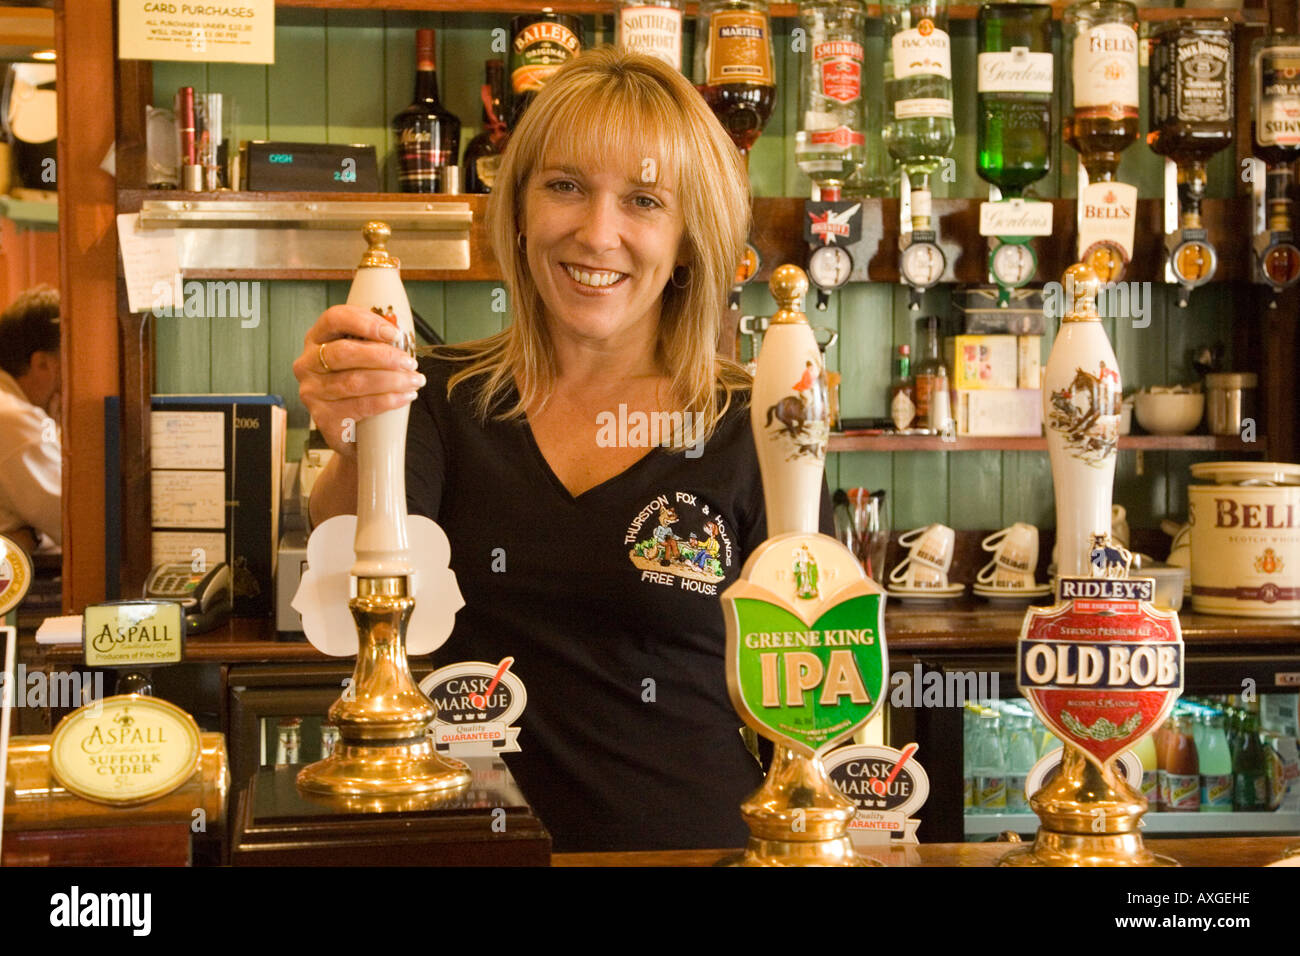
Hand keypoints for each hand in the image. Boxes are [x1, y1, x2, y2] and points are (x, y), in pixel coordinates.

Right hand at [293, 304, 425, 457]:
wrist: (353, 433)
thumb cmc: (360, 387)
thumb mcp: (364, 360)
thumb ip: (375, 343)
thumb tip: (401, 335)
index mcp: (317, 340)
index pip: (334, 319)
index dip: (365, 322)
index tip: (394, 333)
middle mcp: (307, 364)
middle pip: (343, 352)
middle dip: (383, 356)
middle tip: (410, 362)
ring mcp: (312, 392)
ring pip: (354, 381)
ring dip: (392, 380)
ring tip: (414, 381)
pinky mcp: (324, 418)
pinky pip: (359, 406)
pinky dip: (387, 400)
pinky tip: (405, 397)